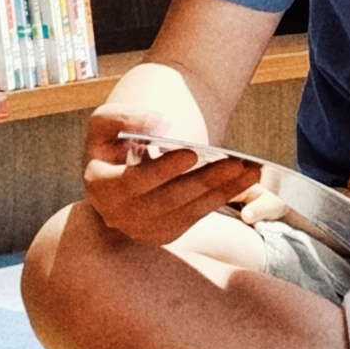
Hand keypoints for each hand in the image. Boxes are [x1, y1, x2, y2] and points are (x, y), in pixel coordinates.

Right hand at [83, 105, 260, 247]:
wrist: (128, 158)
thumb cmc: (118, 136)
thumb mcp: (107, 120)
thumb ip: (125, 117)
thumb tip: (160, 124)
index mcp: (99, 185)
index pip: (133, 182)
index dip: (163, 170)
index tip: (192, 152)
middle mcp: (118, 214)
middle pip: (168, 199)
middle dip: (203, 181)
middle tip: (235, 163)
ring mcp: (144, 227)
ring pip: (188, 210)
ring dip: (222, 190)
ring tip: (250, 170)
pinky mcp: (167, 231)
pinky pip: (198, 215)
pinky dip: (224, 197)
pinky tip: (247, 180)